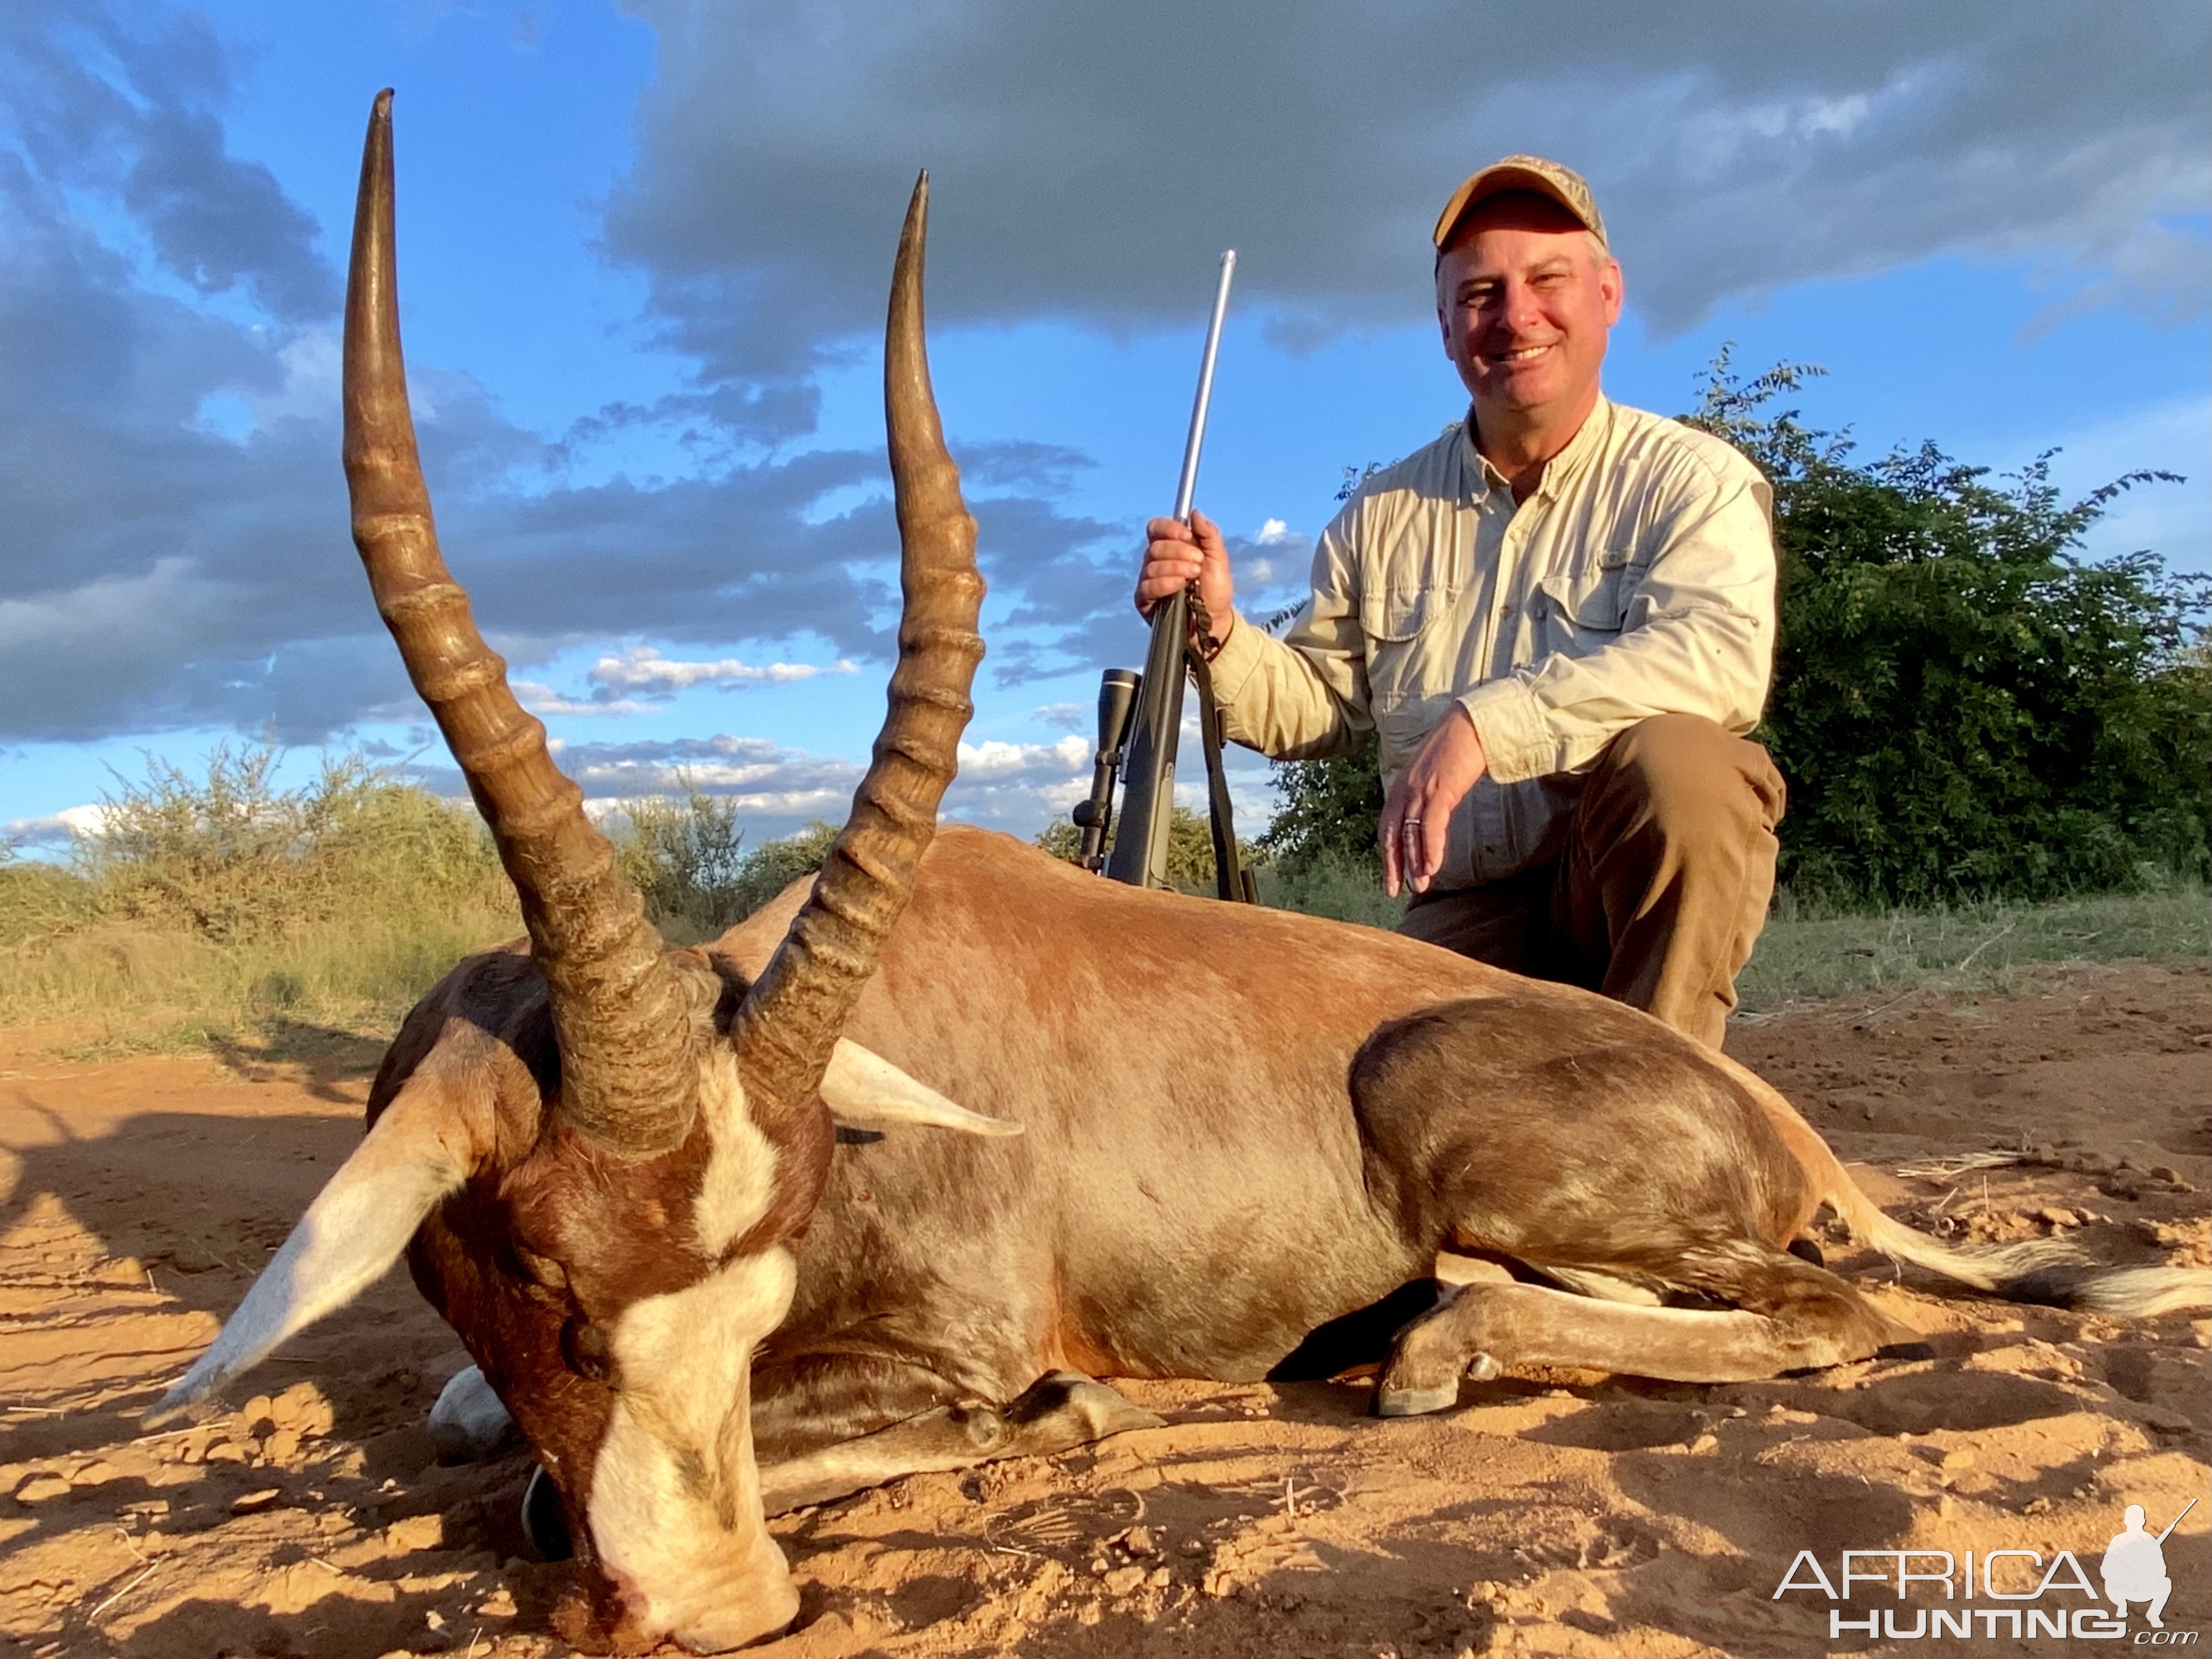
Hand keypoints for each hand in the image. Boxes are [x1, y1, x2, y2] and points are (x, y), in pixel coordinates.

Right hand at [1134, 508, 1234, 639]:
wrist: (1215, 620)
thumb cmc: (1215, 589)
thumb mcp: (1219, 559)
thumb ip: (1209, 535)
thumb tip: (1195, 513)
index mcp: (1171, 547)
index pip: (1156, 528)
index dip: (1169, 528)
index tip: (1188, 536)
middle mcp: (1155, 561)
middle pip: (1156, 546)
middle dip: (1180, 552)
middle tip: (1198, 563)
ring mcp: (1148, 580)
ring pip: (1152, 565)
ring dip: (1176, 568)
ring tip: (1194, 577)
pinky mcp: (1144, 600)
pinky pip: (1147, 586)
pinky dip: (1165, 583)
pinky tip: (1178, 586)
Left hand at [1380, 707, 1487, 897]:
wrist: (1473, 724)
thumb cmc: (1458, 749)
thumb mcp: (1435, 776)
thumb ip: (1428, 796)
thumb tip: (1429, 818)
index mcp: (1402, 787)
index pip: (1388, 826)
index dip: (1387, 853)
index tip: (1390, 876)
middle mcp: (1406, 789)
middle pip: (1392, 833)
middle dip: (1392, 864)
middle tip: (1394, 891)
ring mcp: (1421, 789)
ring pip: (1410, 833)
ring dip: (1414, 863)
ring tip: (1419, 886)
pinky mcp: (1440, 788)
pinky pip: (1431, 824)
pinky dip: (1431, 848)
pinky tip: (1433, 867)